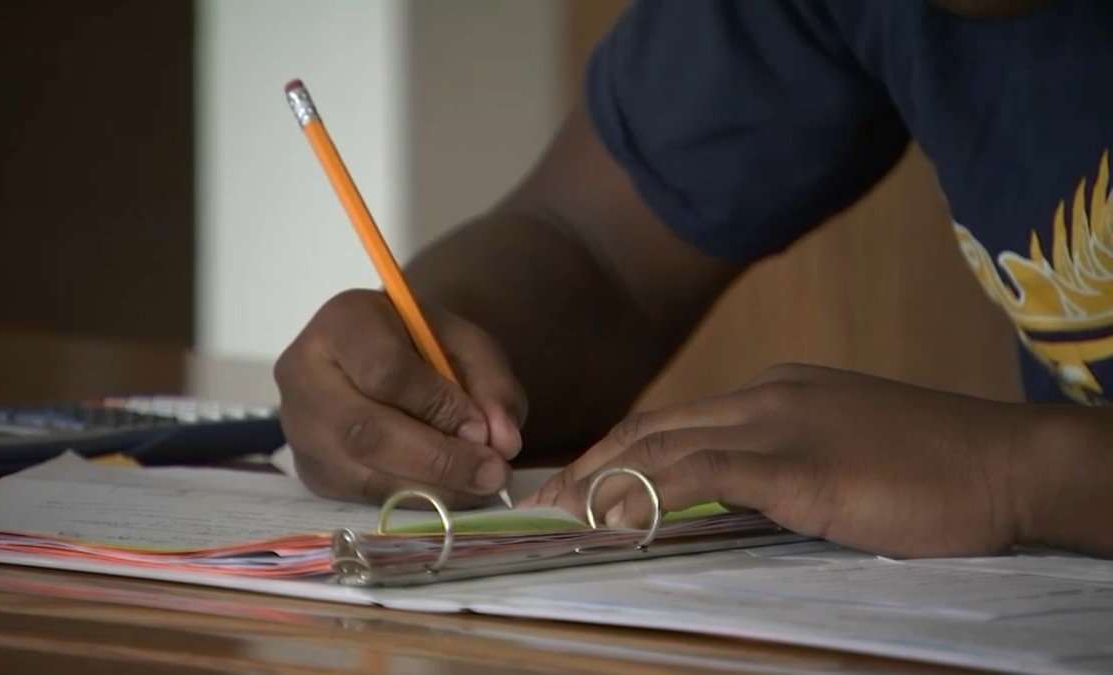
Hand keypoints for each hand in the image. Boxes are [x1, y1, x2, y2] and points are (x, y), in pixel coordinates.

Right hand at [275, 289, 526, 506]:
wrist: (376, 355)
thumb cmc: (422, 344)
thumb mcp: (465, 344)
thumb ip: (492, 384)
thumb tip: (504, 442)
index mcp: (343, 322)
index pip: (384, 371)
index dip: (437, 405)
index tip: (481, 426)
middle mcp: (304, 374)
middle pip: (365, 431)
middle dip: (438, 460)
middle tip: (492, 472)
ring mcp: (299, 427)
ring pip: (362, 473)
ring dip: (432, 490)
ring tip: (479, 486)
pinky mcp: (310, 470)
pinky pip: (362, 496)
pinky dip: (414, 501)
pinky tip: (450, 494)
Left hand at [525, 364, 1039, 556]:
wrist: (1004, 464)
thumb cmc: (932, 468)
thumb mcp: (840, 457)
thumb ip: (780, 469)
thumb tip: (728, 501)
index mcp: (774, 392)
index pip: (674, 420)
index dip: (616, 450)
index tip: (576, 481)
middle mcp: (765, 396)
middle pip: (654, 426)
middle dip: (592, 463)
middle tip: (543, 500)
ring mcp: (781, 424)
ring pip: (667, 445)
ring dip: (605, 481)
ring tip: (560, 514)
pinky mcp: (800, 464)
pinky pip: (706, 474)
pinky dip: (652, 493)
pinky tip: (617, 517)